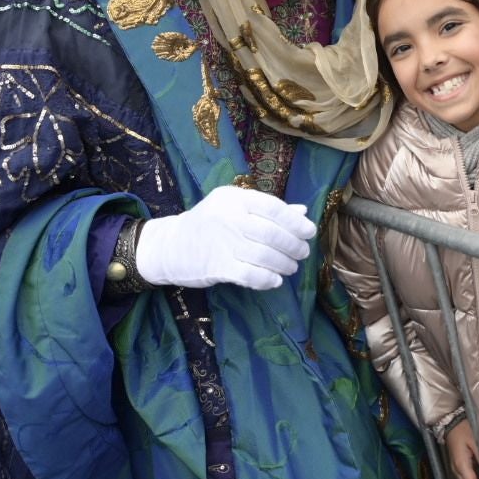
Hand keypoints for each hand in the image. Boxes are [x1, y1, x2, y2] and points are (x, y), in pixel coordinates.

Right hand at [136, 185, 316, 289]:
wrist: (169, 246)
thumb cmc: (209, 224)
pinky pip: (251, 275)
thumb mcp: (234, 207)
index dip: (296, 221)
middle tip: (302, 253)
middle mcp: (229, 217)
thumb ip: (267, 209)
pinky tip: (274, 280)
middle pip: (272, 233)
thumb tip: (302, 213)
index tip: (309, 231)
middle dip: (294, 245)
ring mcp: (222, 243)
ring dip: (284, 264)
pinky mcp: (217, 267)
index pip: (274, 207)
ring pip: (265, 255)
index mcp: (235, 198)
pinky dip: (267, 279)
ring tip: (290, 267)